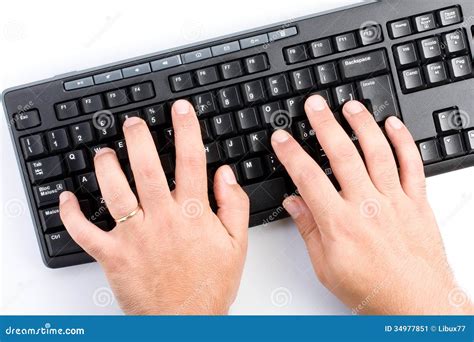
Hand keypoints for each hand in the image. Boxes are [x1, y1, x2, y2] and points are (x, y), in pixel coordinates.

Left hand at [59, 100, 248, 314]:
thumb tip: (226, 175)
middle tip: (132, 122)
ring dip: (105, 166)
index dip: (186, 129)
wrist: (186, 323)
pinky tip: (68, 199)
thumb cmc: (209, 286)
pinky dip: (71, 214)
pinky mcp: (113, 255)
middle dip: (137, 137)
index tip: (179, 109)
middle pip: (145, 167)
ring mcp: (134, 236)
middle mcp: (161, 219)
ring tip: (104, 152)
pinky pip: (85, 232)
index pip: (190, 160)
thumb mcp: (237, 244)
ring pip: (113, 191)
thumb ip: (234, 205)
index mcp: (192, 213)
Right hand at [272, 95, 473, 314]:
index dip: (291, 154)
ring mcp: (394, 200)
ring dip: (362, 124)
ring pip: (377, 152)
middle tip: (314, 105)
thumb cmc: (372, 289)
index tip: (282, 138)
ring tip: (350, 105)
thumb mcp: (326, 266)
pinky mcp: (416, 201)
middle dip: (325, 124)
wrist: (416, 303)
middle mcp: (367, 205)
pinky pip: (412, 164)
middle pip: (342, 155)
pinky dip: (403, 141)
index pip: (308, 178)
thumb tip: (294, 203)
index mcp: (339, 222)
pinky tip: (392, 124)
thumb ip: (309, 230)